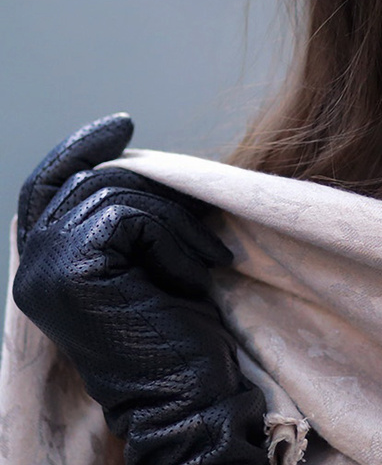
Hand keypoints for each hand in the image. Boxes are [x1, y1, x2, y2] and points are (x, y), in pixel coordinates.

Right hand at [13, 114, 266, 464]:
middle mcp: (33, 268)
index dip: (80, 148)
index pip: (47, 187)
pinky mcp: (73, 271)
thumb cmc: (181, 340)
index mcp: (45, 267)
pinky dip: (175, 240)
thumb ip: (129, 222)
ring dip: (178, 224)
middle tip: (208, 235)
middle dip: (162, 195)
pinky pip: (132, 217)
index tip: (124, 123)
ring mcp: (46, 270)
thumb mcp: (150, 265)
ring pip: (118, 194)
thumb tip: (144, 164)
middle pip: (94, 182)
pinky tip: (193, 276)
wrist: (189, 399)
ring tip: (207, 264)